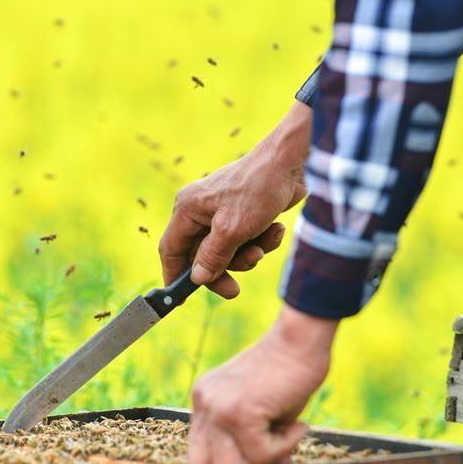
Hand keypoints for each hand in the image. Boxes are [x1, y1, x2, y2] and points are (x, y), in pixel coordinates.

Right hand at [159, 101, 311, 298]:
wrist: (291, 163)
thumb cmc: (258, 188)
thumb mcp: (233, 229)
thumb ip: (213, 256)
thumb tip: (197, 279)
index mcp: (188, 209)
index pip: (171, 249)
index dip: (174, 276)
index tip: (181, 300)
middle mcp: (200, 211)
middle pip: (201, 257)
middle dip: (223, 269)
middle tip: (234, 290)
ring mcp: (221, 213)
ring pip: (227, 252)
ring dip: (248, 254)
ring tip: (265, 243)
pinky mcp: (242, 214)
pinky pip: (245, 241)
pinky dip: (261, 241)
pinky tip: (275, 230)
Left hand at [188, 305, 338, 463]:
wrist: (302, 341)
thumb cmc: (290, 374)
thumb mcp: (261, 411)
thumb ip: (251, 440)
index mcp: (205, 400)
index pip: (198, 452)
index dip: (228, 461)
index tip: (260, 456)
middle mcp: (204, 402)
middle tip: (273, 451)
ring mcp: (218, 407)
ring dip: (264, 461)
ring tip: (286, 433)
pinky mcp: (239, 411)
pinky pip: (260, 455)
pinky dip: (285, 446)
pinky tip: (298, 424)